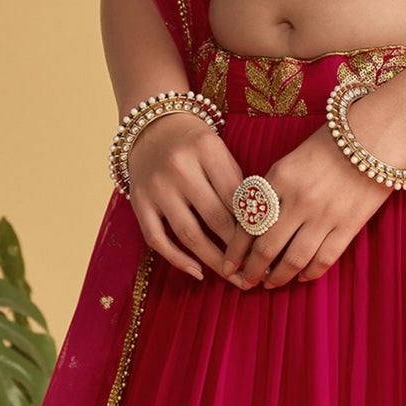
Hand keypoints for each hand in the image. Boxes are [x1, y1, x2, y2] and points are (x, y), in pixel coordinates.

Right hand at [125, 110, 243, 282]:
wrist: (152, 128)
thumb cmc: (196, 145)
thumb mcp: (220, 152)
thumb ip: (236, 184)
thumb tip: (258, 230)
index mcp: (206, 150)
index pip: (236, 198)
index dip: (253, 228)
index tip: (267, 249)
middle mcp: (179, 168)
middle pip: (215, 219)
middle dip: (237, 250)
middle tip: (255, 271)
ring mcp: (156, 186)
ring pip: (188, 234)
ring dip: (213, 261)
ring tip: (232, 277)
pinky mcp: (138, 202)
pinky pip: (157, 239)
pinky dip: (177, 259)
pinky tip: (197, 272)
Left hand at [217, 124, 393, 288]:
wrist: (377, 135)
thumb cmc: (331, 144)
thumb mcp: (290, 160)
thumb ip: (272, 189)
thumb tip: (253, 223)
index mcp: (279, 178)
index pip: (248, 223)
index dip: (235, 250)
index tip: (228, 265)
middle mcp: (299, 199)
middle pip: (267, 247)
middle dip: (252, 270)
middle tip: (244, 281)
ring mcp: (325, 215)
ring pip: (294, 259)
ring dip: (278, 277)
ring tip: (269, 284)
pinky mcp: (349, 225)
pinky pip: (324, 258)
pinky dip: (310, 273)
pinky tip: (301, 277)